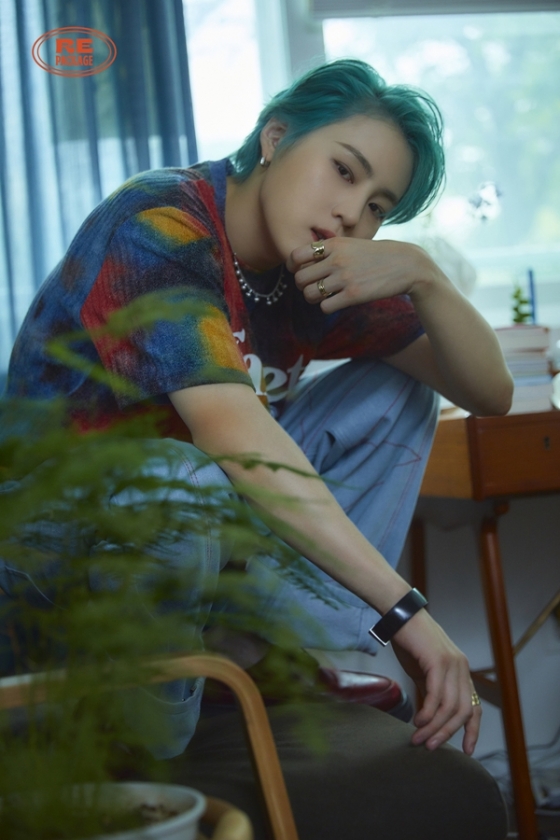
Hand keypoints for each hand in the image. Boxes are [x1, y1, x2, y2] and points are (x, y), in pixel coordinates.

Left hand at [287, 237, 438, 313]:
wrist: (406, 265)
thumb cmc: (376, 255)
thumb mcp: (351, 244)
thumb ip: (329, 251)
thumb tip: (303, 264)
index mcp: (334, 244)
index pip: (297, 255)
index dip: (293, 266)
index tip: (298, 271)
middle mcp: (336, 260)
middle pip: (300, 279)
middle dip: (303, 286)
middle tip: (314, 286)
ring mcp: (344, 278)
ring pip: (309, 294)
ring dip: (313, 298)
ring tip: (324, 295)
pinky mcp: (353, 295)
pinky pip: (325, 307)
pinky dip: (327, 306)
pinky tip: (337, 301)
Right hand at [390, 609, 481, 754]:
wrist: (400, 614)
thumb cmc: (410, 640)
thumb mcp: (424, 670)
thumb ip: (431, 690)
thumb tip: (431, 715)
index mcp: (461, 670)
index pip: (475, 706)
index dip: (473, 730)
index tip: (467, 751)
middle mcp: (462, 667)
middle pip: (463, 711)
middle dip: (447, 733)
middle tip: (431, 747)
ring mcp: (452, 663)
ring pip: (450, 707)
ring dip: (434, 727)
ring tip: (419, 738)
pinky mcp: (438, 661)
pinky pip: (436, 695)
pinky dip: (428, 713)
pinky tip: (417, 721)